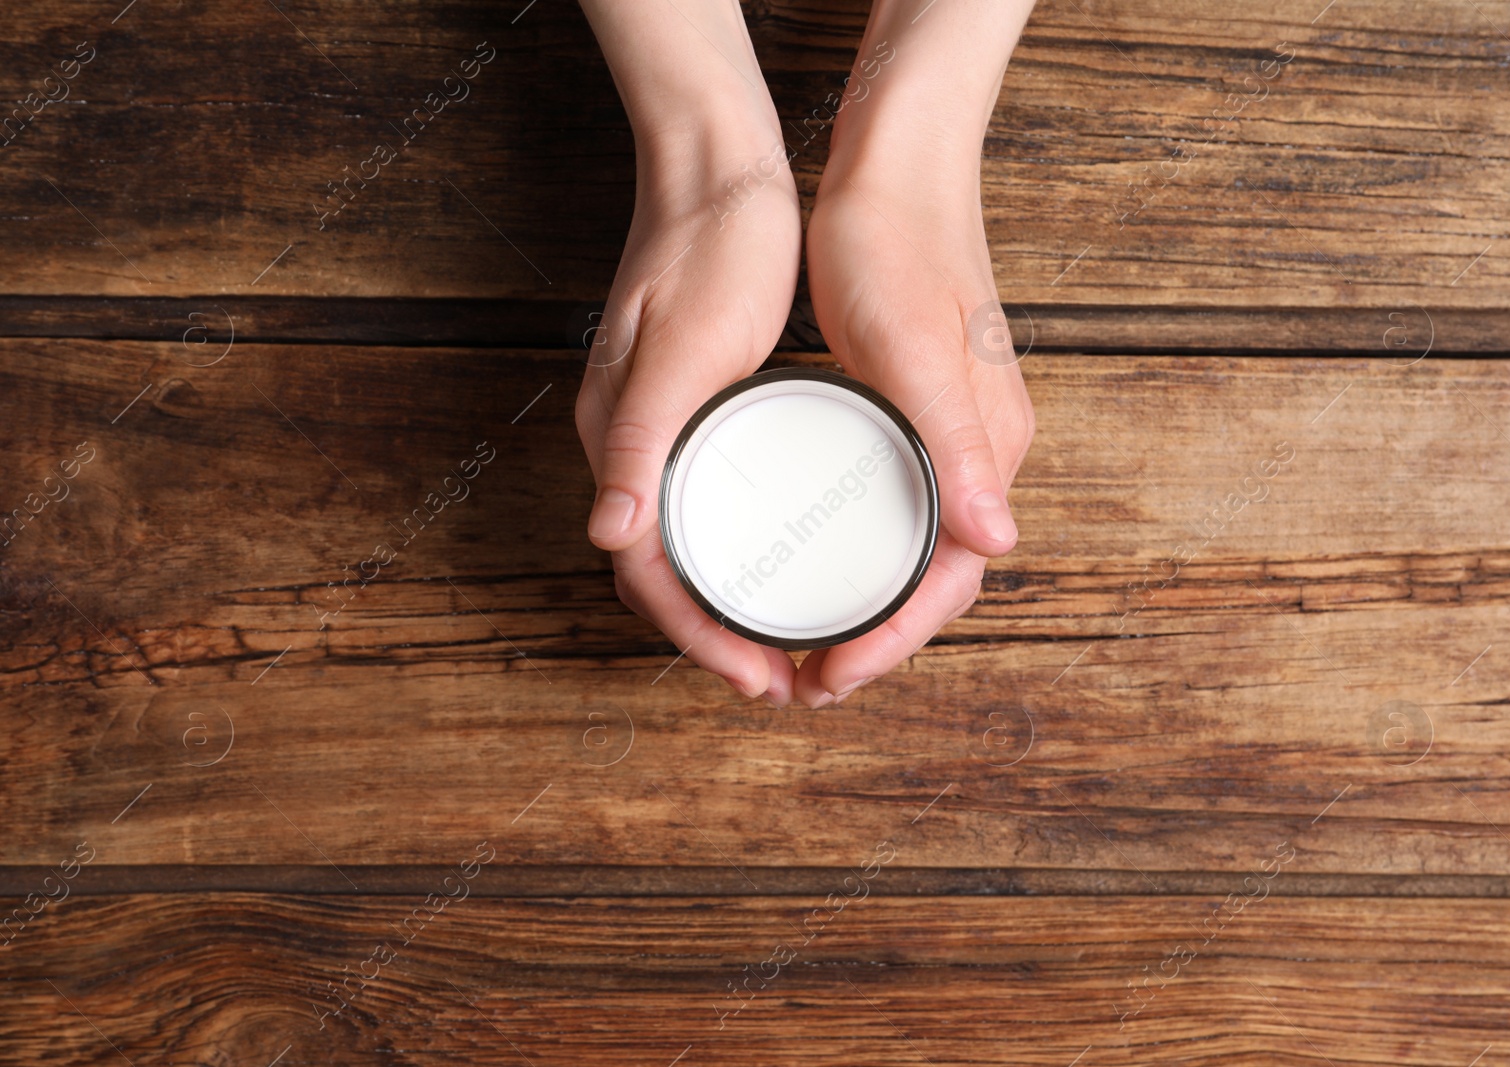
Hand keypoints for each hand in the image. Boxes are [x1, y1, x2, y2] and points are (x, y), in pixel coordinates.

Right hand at [573, 9, 803, 703]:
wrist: (718, 170)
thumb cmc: (710, 247)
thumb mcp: (680, 346)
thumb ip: (642, 441)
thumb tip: (609, 538)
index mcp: (623, 439)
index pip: (648, 573)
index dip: (701, 638)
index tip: (759, 678)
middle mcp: (631, 448)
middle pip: (661, 576)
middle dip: (715, 641)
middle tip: (782, 685)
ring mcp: (659, 432)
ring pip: (681, 550)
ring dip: (724, 610)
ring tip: (782, 649)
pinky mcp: (691, 415)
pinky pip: (703, 510)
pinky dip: (734, 558)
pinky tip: (777, 567)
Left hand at [795, 6, 1035, 705]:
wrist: (898, 167)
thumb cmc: (898, 246)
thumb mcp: (916, 347)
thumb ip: (956, 445)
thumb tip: (999, 543)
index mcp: (986, 449)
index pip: (952, 582)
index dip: (891, 641)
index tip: (829, 676)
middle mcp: (978, 456)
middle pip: (936, 581)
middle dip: (876, 643)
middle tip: (805, 684)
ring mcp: (949, 437)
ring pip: (917, 553)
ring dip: (869, 610)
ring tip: (807, 649)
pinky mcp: (918, 416)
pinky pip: (898, 512)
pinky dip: (863, 558)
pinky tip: (820, 566)